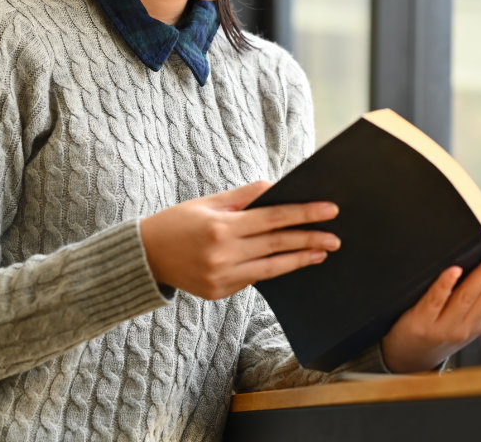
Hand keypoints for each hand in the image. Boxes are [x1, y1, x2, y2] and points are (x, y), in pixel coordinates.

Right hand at [139, 180, 340, 299]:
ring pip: (270, 268)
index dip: (303, 214)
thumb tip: (278, 187)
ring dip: (299, 260)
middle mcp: (223, 255)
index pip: (273, 219)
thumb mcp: (209, 202)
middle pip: (277, 245)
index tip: (329, 210)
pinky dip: (273, 269)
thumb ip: (245, 197)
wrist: (144, 257)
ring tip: (322, 252)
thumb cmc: (178, 222)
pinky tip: (290, 261)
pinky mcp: (218, 293)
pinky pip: (253, 279)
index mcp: (221, 228)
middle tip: (335, 237)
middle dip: (309, 240)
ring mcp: (221, 278)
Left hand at [380, 235, 480, 372]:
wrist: (408, 358)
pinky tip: (454, 270)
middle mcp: (468, 324)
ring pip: (468, 295)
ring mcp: (445, 325)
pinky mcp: (421, 322)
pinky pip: (435, 301)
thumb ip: (475, 293)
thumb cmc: (436, 332)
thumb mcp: (463, 318)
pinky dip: (446, 285)